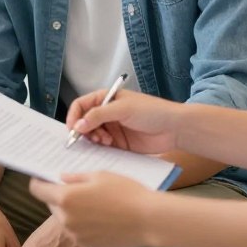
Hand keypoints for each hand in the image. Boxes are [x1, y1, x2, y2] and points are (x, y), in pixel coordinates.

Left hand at [30, 173, 155, 246]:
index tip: (42, 179)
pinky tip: (100, 217)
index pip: (38, 191)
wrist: (147, 219)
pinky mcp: (87, 246)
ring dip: (71, 212)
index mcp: (66, 198)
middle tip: (76, 189)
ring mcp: (76, 235)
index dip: (38, 183)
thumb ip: (75, 177)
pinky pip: (77, 232)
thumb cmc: (125, 192)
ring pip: (64, 220)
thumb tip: (61, 178)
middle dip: (59, 196)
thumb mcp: (99, 175)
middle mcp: (66, 219)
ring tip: (92, 204)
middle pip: (51, 205)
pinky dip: (82, 225)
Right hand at [66, 89, 182, 153]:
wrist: (174, 128)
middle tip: (93, 138)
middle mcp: (106, 113)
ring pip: (92, 135)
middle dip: (84, 130)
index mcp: (106, 99)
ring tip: (106, 141)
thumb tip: (78, 125)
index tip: (73, 130)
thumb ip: (98, 116)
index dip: (74, 117)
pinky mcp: (119, 143)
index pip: (81, 106)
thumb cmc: (152, 111)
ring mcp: (112, 128)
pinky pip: (103, 147)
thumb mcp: (122, 109)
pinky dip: (101, 148)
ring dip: (94, 139)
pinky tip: (110, 146)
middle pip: (83, 122)